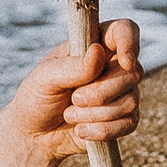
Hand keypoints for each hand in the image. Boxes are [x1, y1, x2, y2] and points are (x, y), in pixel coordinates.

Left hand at [0, 21, 142, 166]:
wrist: (34, 136)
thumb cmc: (36, 98)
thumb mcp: (44, 79)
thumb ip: (70, 67)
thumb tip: (98, 53)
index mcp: (93, 45)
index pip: (124, 30)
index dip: (130, 42)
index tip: (125, 61)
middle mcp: (112, 66)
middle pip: (132, 72)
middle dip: (101, 92)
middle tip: (74, 99)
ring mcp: (120, 93)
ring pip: (130, 101)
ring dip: (96, 114)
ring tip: (69, 115)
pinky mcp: (122, 119)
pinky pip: (129, 124)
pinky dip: (102, 130)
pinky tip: (80, 130)